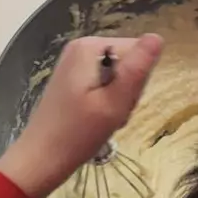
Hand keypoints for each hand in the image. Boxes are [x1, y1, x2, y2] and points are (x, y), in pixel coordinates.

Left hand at [0, 34, 163, 197]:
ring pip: (119, 75)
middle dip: (127, 90)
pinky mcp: (73, 78)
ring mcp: (76, 62)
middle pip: (128, 61)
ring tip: (104, 119)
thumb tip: (157, 37)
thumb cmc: (77, 134)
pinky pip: (105, 83)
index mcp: (90, 47)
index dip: (136, 81)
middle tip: (112, 114)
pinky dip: (107, 102)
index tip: (122, 103)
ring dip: (118, 99)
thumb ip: (137, 68)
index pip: (138, 52)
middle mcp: (82, 47)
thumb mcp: (114, 102)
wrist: (40, 161)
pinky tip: (96, 118)